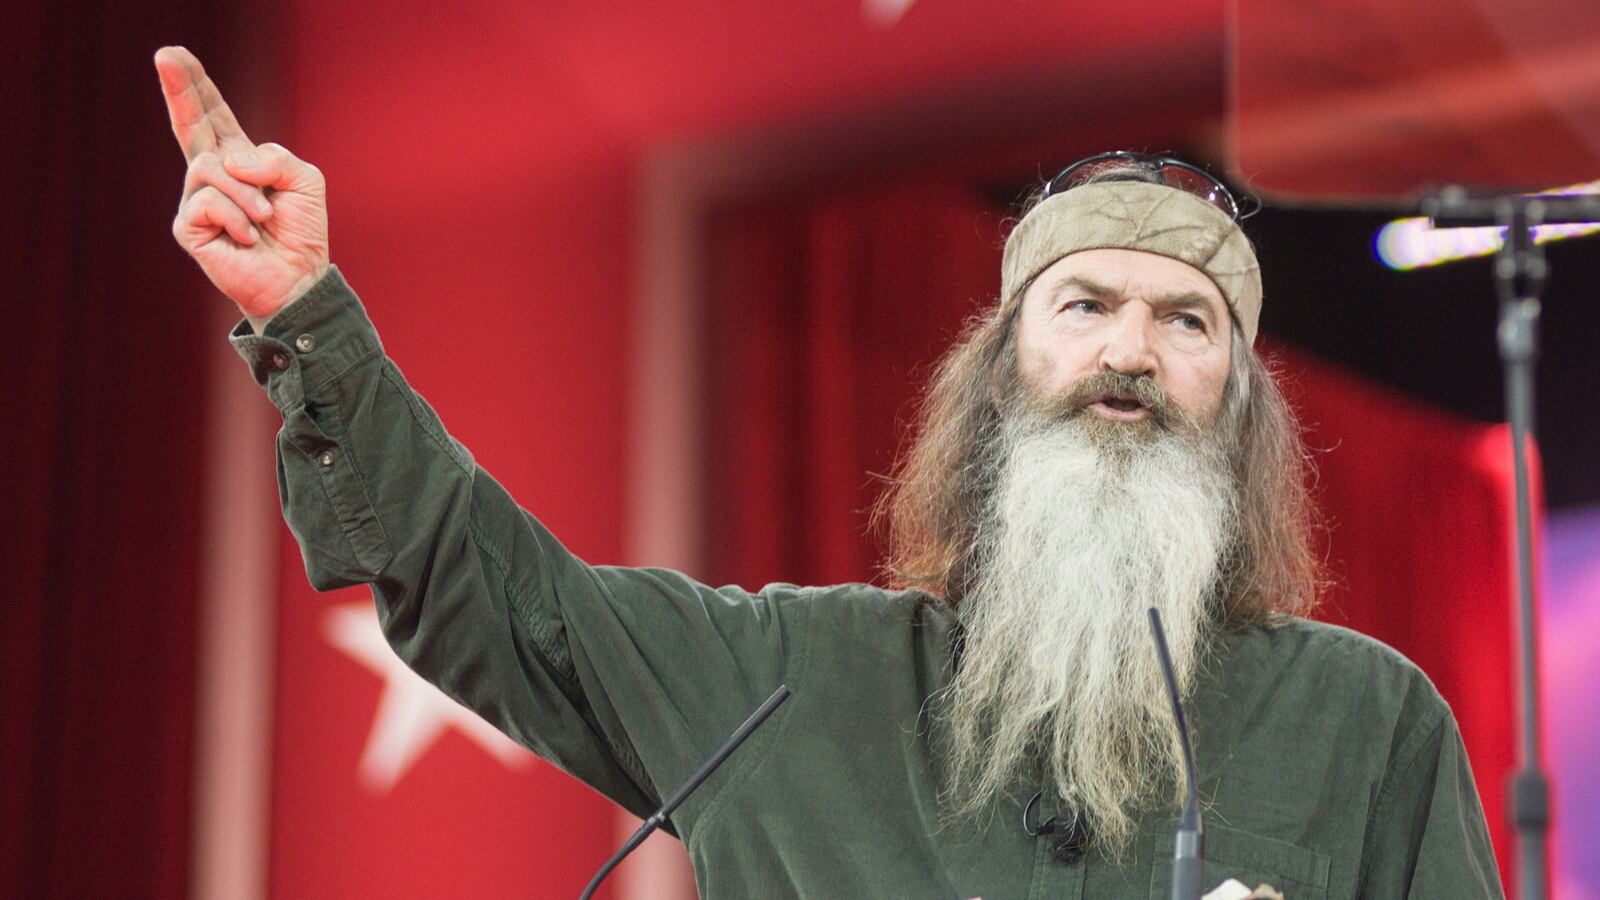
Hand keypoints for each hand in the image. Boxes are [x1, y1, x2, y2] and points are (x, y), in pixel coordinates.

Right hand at [156, 46, 329, 326]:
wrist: (298, 278)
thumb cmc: (301, 232)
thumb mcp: (305, 182)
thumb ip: (276, 158)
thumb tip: (231, 162)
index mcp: (239, 160)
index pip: (214, 116)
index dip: (197, 87)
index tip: (175, 56)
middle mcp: (213, 176)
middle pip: (189, 125)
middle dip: (179, 89)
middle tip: (166, 53)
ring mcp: (197, 200)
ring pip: (210, 169)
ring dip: (248, 196)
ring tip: (265, 220)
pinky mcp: (188, 226)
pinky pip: (208, 201)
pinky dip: (237, 218)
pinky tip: (247, 239)